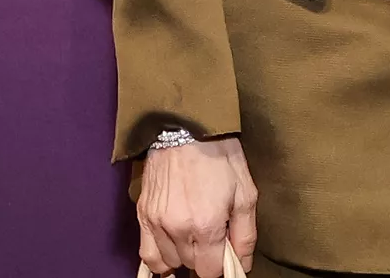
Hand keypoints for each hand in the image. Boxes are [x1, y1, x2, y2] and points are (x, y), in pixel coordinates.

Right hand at [137, 136, 257, 276]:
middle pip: (190, 266)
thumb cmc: (221, 155)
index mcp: (206, 225)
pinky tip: (173, 244)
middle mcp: (177, 230)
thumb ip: (245, 232)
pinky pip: (148, 255)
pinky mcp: (143, 216)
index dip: (221, 266)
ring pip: (169, 263)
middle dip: (204, 257)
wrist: (186, 126)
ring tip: (195, 236)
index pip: (210, 272)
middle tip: (214, 234)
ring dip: (183, 256)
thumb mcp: (246, 190)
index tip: (227, 253)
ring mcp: (156, 224)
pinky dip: (160, 256)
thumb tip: (243, 264)